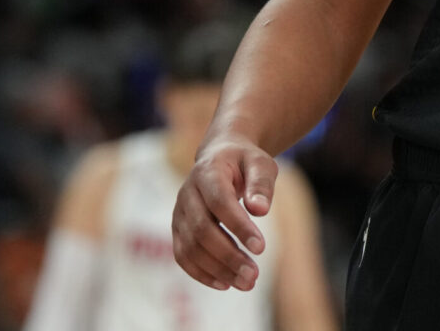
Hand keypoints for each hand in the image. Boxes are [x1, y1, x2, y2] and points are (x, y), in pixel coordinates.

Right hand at [171, 136, 276, 291]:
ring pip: (191, 247)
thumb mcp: (260, 163)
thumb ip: (261, 184)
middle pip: (202, 230)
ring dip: (217, 269)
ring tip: (246, 283)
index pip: (220, 202)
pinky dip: (201, 273)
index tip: (261, 248)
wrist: (220, 156)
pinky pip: (183, 255)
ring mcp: (179, 212)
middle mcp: (188, 193)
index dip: (238, 226)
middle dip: (228, 256)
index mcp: (208, 172)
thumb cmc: (244, 162)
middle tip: (253, 276)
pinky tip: (225, 283)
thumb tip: (260, 210)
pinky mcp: (178, 229)